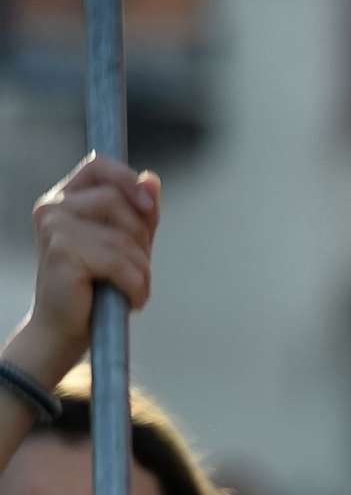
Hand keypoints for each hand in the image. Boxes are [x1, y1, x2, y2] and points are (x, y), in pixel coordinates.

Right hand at [9, 155, 159, 387]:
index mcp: (65, 198)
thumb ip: (139, 213)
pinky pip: (122, 264)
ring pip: (125, 238)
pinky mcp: (63, 252)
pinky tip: (128, 300)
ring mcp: (55, 227)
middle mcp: (53, 206)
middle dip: (142, 240)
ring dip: (141, 271)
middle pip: (119, 202)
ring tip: (129, 289)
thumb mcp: (124, 245)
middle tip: (134, 270)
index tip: (148, 208)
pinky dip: (136, 287)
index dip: (128, 180)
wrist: (64, 329)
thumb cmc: (96, 287)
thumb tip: (152, 180)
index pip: (99, 165)